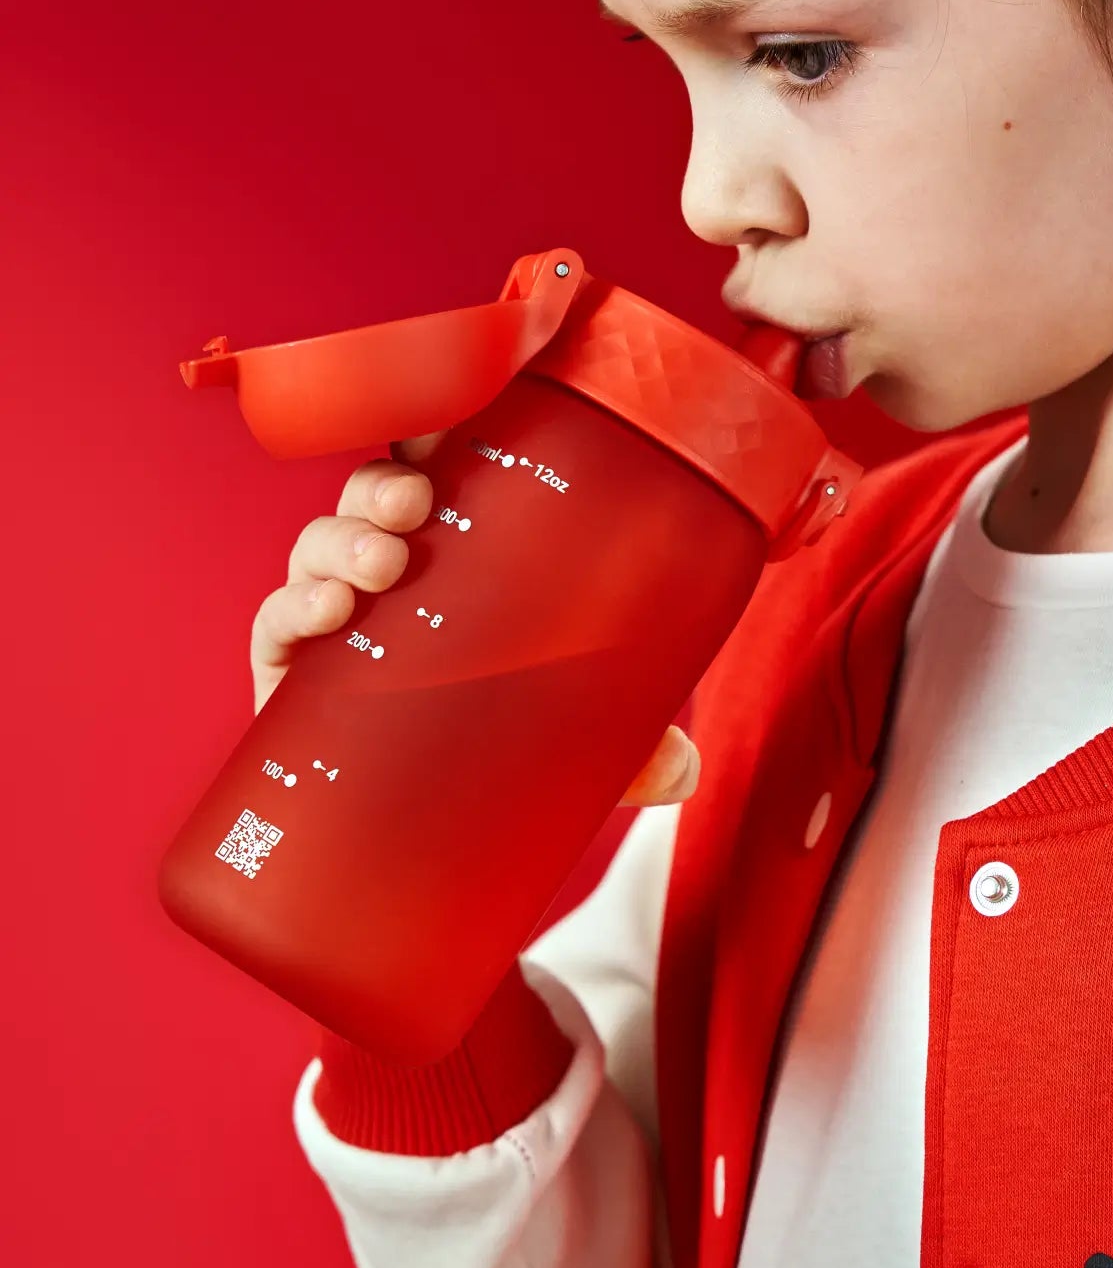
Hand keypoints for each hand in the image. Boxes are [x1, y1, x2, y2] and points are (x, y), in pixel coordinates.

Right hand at [247, 429, 700, 805]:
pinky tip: (321, 609)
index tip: (456, 428)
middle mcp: (393, 577)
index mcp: (460, 562)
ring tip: (379, 564)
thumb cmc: (497, 751)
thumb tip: (684, 771)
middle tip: (415, 506)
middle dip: (385, 485)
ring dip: (341, 539)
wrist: (416, 838)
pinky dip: (290, 605)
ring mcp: (336, 619)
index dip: (440, 436)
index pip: (445, 477)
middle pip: (375, 498)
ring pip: (321, 545)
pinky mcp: (290, 675)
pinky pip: (273, 622)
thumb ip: (632, 751)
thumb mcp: (577, 743)